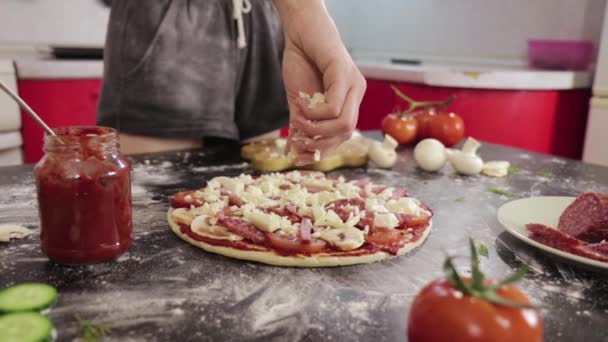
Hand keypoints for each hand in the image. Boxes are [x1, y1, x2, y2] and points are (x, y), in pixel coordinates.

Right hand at [274, 0, 366, 164]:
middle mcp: (357, 93)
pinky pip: (334, 107)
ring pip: (343, 124)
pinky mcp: (344, 73)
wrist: (299, 30)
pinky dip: (315, 113)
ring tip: (298, 119)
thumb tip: (291, 151)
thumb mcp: (298, 101)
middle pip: (346, 134)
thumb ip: (299, 125)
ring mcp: (354, 83)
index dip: (322, 150)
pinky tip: (303, 106)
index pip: (343, 136)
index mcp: (349, 101)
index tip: (299, 157)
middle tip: (297, 139)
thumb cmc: (300, 61)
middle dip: (319, 142)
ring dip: (316, 128)